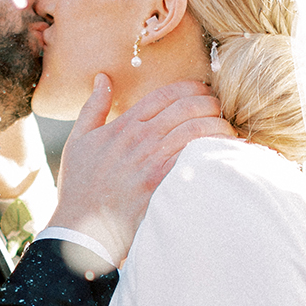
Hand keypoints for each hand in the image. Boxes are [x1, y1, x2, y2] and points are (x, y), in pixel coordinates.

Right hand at [53, 77, 232, 267]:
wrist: (81, 228)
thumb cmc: (80, 187)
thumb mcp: (79, 141)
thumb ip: (93, 106)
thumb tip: (103, 77)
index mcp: (124, 125)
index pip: (166, 93)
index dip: (192, 87)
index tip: (204, 92)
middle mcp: (140, 138)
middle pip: (187, 107)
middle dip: (211, 103)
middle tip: (220, 110)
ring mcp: (152, 161)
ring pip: (196, 130)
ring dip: (218, 126)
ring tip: (227, 131)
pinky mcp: (163, 183)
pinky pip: (195, 158)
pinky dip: (213, 151)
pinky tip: (224, 151)